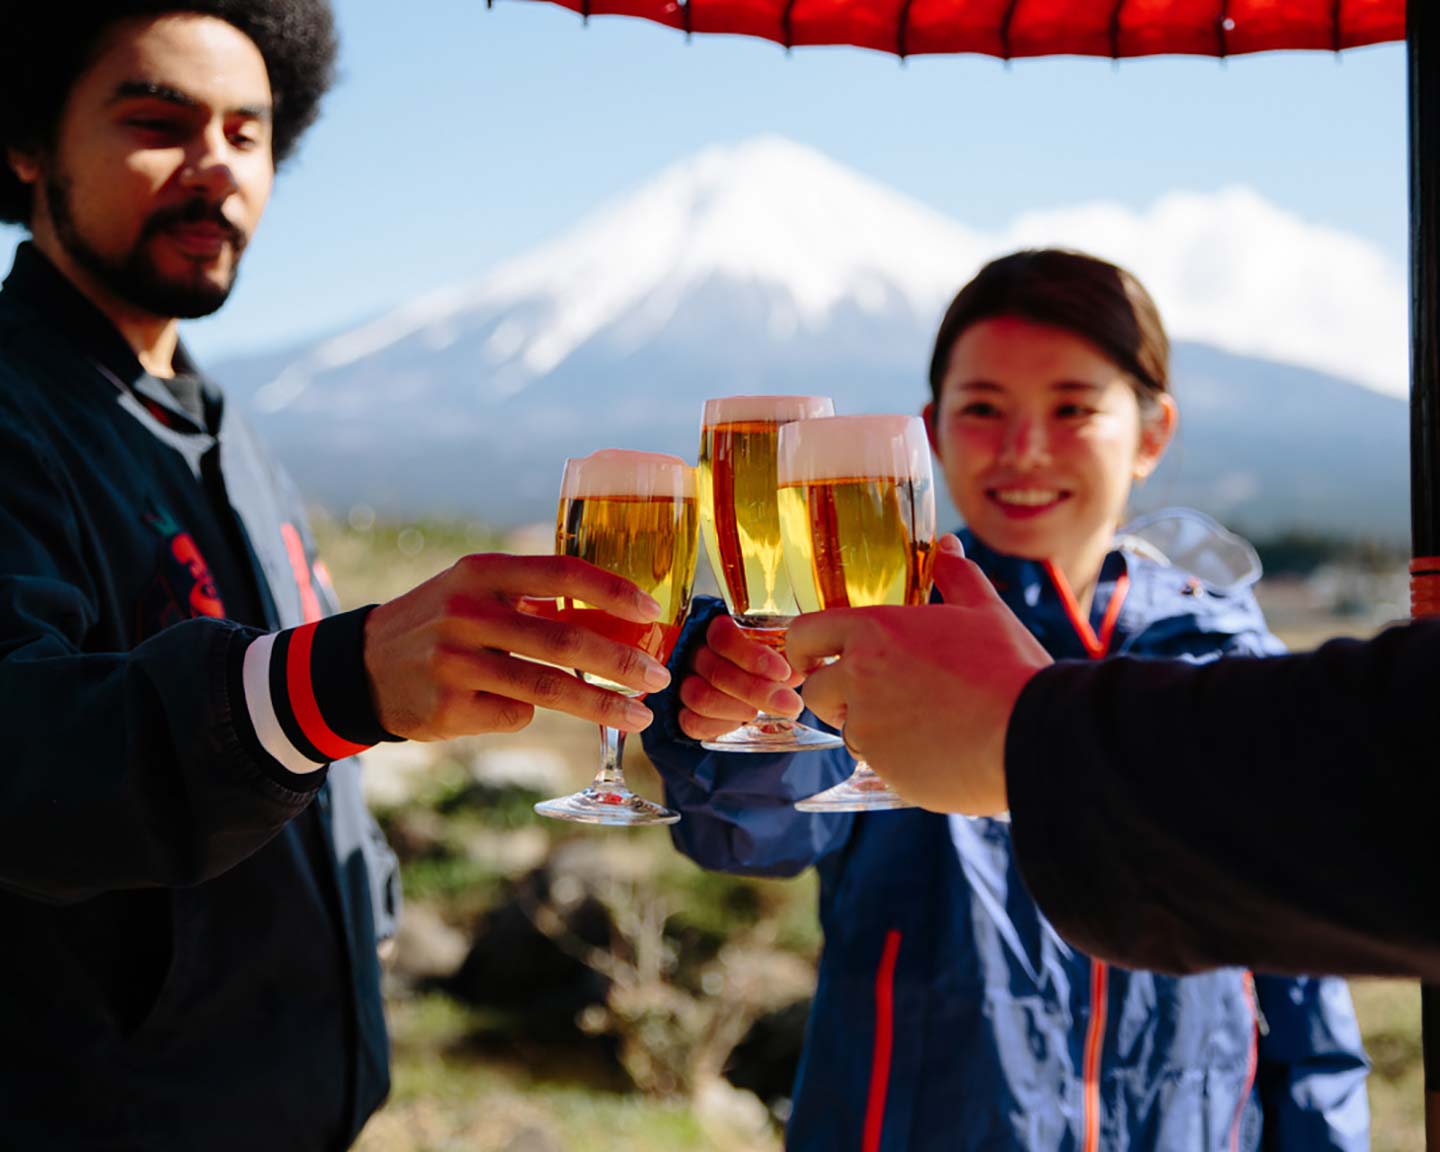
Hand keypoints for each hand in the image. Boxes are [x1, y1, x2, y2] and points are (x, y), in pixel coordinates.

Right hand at [363, 553, 671, 739]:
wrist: (363, 667)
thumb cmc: (442, 624)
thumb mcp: (475, 590)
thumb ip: (532, 595)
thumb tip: (619, 616)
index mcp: (481, 572)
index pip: (561, 573)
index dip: (613, 591)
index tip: (651, 612)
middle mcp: (466, 613)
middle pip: (564, 638)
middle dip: (622, 664)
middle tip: (659, 679)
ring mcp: (454, 662)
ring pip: (548, 688)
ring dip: (602, 707)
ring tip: (638, 717)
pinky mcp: (448, 707)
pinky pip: (516, 715)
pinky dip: (529, 713)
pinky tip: (516, 707)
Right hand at [676, 614, 805, 742]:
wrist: (740, 686)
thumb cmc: (762, 662)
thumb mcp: (775, 649)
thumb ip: (784, 655)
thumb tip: (799, 671)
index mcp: (716, 628)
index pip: (723, 636)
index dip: (752, 655)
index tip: (783, 672)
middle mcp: (694, 652)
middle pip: (716, 671)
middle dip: (756, 690)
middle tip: (790, 705)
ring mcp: (683, 682)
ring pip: (700, 697)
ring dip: (737, 708)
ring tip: (763, 713)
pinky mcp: (681, 711)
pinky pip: (691, 722)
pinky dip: (720, 725)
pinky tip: (741, 722)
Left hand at [785, 535, 1051, 814]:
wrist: (1034, 735)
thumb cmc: (1010, 670)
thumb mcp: (985, 611)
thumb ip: (955, 574)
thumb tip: (945, 544)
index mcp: (875, 631)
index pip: (804, 634)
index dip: (803, 649)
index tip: (808, 659)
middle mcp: (860, 677)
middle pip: (817, 690)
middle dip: (838, 695)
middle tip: (879, 696)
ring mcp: (869, 727)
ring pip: (848, 730)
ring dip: (872, 730)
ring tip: (923, 723)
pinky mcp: (884, 768)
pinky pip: (877, 763)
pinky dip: (897, 760)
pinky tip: (937, 749)